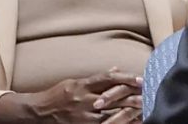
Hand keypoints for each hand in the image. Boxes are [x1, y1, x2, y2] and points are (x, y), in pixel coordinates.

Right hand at [0, 69, 142, 122]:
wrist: (37, 113)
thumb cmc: (57, 96)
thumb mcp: (74, 82)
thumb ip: (96, 78)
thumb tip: (116, 69)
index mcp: (82, 85)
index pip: (108, 79)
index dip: (126, 78)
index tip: (141, 79)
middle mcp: (84, 100)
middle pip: (115, 97)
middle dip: (134, 96)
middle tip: (150, 94)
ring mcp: (84, 116)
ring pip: (113, 113)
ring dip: (130, 112)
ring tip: (145, 109)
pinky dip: (119, 123)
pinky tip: (131, 122)